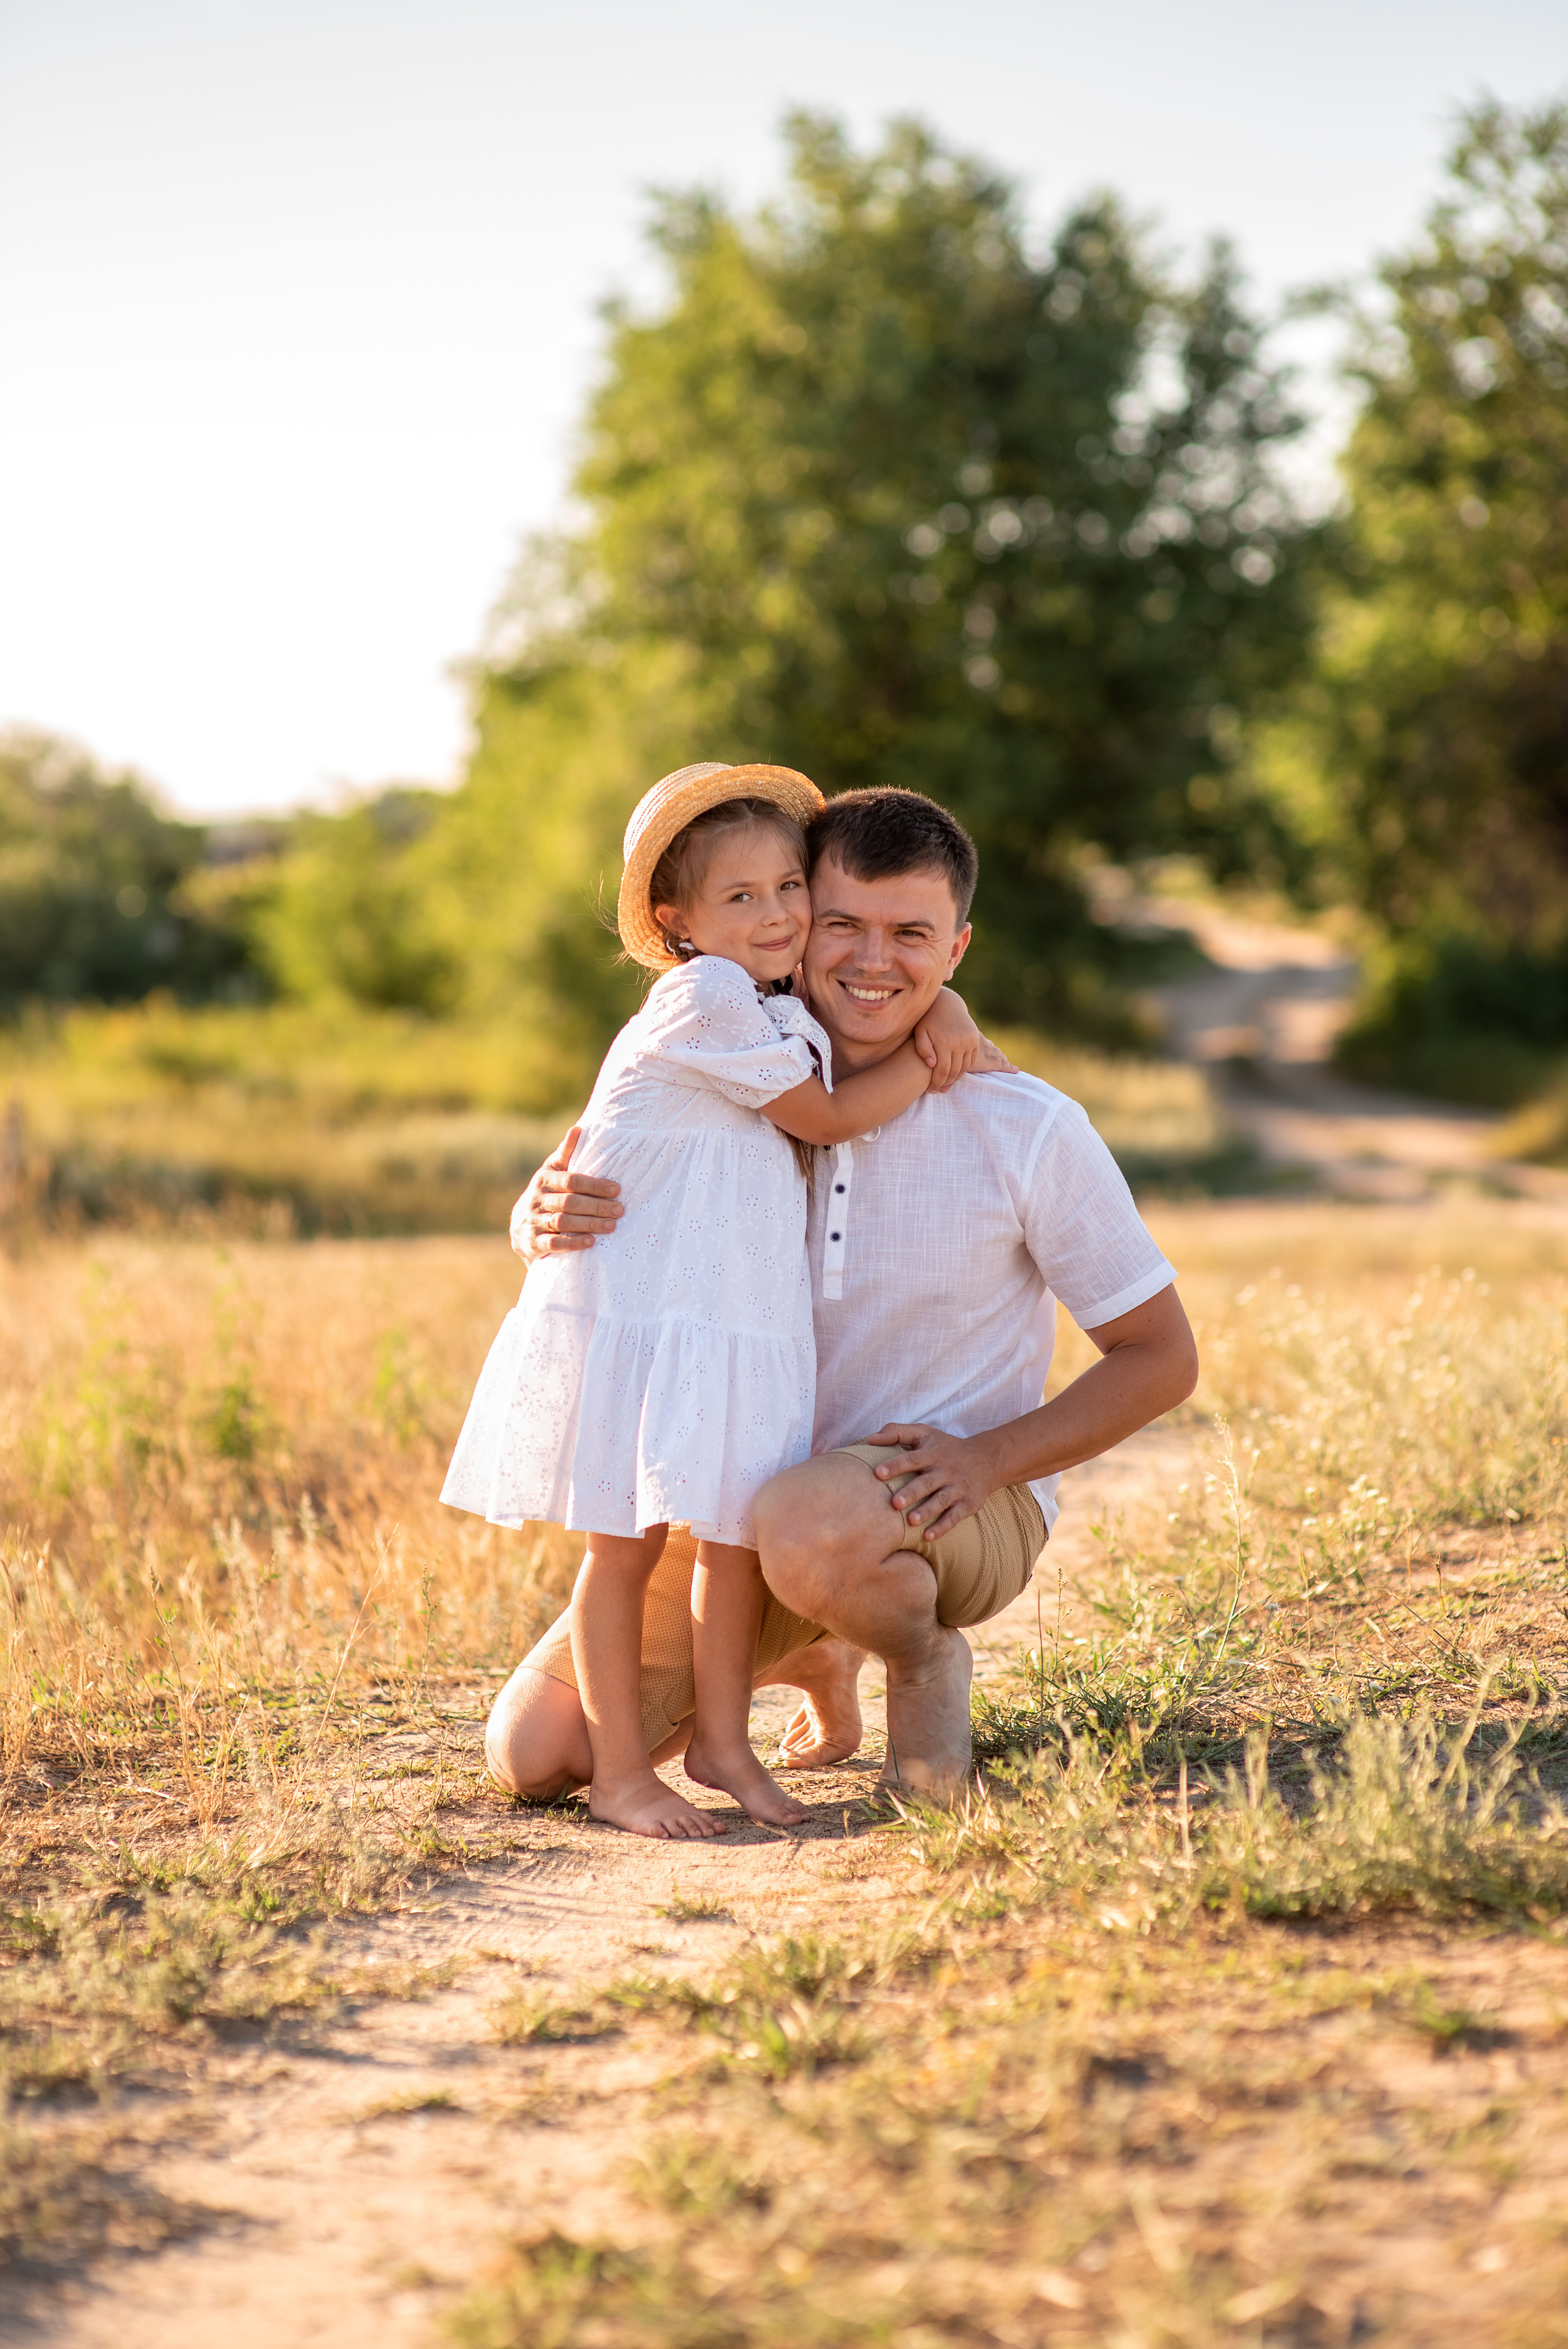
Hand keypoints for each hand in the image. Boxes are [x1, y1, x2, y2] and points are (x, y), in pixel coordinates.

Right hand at [510, 1126, 622, 1260]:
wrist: (520, 1228)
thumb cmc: (545, 1195)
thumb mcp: (551, 1173)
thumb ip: (566, 1154)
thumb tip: (578, 1128)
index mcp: (543, 1180)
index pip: (571, 1181)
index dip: (594, 1185)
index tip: (616, 1189)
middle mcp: (536, 1200)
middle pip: (569, 1202)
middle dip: (596, 1206)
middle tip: (619, 1210)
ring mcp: (533, 1222)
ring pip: (562, 1222)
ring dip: (588, 1224)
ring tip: (611, 1226)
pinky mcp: (533, 1243)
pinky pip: (553, 1244)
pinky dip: (572, 1243)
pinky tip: (591, 1242)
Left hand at [862, 1422, 1002, 1541]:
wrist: (987, 1460)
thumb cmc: (946, 1447)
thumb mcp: (925, 1434)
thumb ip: (897, 1433)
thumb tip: (870, 1439)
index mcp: (932, 1453)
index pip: (912, 1459)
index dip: (896, 1465)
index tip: (878, 1473)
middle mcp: (945, 1471)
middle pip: (926, 1482)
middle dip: (911, 1493)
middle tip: (894, 1503)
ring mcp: (957, 1488)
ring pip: (941, 1501)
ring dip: (926, 1511)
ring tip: (911, 1521)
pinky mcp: (967, 1504)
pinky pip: (954, 1517)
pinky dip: (942, 1527)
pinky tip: (928, 1537)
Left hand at [912, 987, 1016, 1092]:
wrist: (947, 1004)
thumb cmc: (928, 1020)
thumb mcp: (920, 1032)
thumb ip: (923, 1049)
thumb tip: (932, 1065)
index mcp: (945, 1041)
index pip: (943, 1070)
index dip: (937, 1082)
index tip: (931, 1090)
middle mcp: (960, 1042)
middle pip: (954, 1071)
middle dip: (945, 1083)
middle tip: (938, 1090)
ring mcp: (970, 1041)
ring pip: (964, 1067)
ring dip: (955, 1078)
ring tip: (945, 1084)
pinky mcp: (975, 1040)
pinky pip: (971, 1060)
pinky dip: (964, 1069)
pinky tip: (955, 1074)